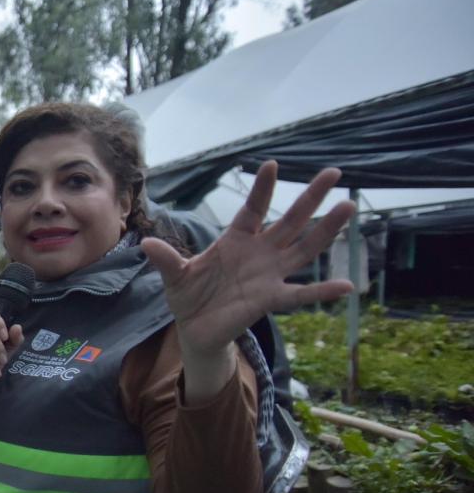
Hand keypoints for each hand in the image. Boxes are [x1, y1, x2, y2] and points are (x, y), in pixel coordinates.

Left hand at [141, 161, 354, 401]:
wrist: (195, 328)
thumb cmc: (189, 295)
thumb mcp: (175, 275)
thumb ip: (166, 259)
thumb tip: (145, 243)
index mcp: (235, 240)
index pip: (253, 209)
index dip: (262, 189)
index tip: (271, 165)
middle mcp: (259, 253)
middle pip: (290, 221)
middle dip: (310, 198)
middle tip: (333, 173)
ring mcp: (269, 275)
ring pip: (303, 248)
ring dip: (326, 230)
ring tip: (348, 208)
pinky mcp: (270, 299)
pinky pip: (301, 294)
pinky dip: (323, 290)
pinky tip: (347, 285)